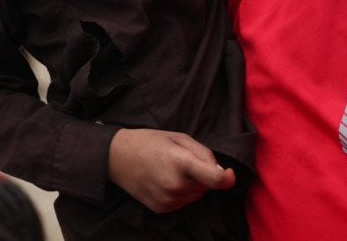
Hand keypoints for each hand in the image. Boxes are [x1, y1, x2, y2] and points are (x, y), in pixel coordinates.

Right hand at [108, 128, 235, 213]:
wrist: (117, 158)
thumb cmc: (150, 142)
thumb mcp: (179, 137)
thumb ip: (203, 153)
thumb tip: (220, 171)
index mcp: (180, 163)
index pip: (214, 179)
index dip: (227, 178)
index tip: (229, 173)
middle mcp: (175, 186)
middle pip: (206, 186)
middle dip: (203, 175)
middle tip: (185, 161)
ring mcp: (168, 200)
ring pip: (197, 195)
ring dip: (193, 185)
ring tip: (173, 170)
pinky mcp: (162, 209)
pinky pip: (184, 202)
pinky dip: (182, 193)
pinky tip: (166, 180)